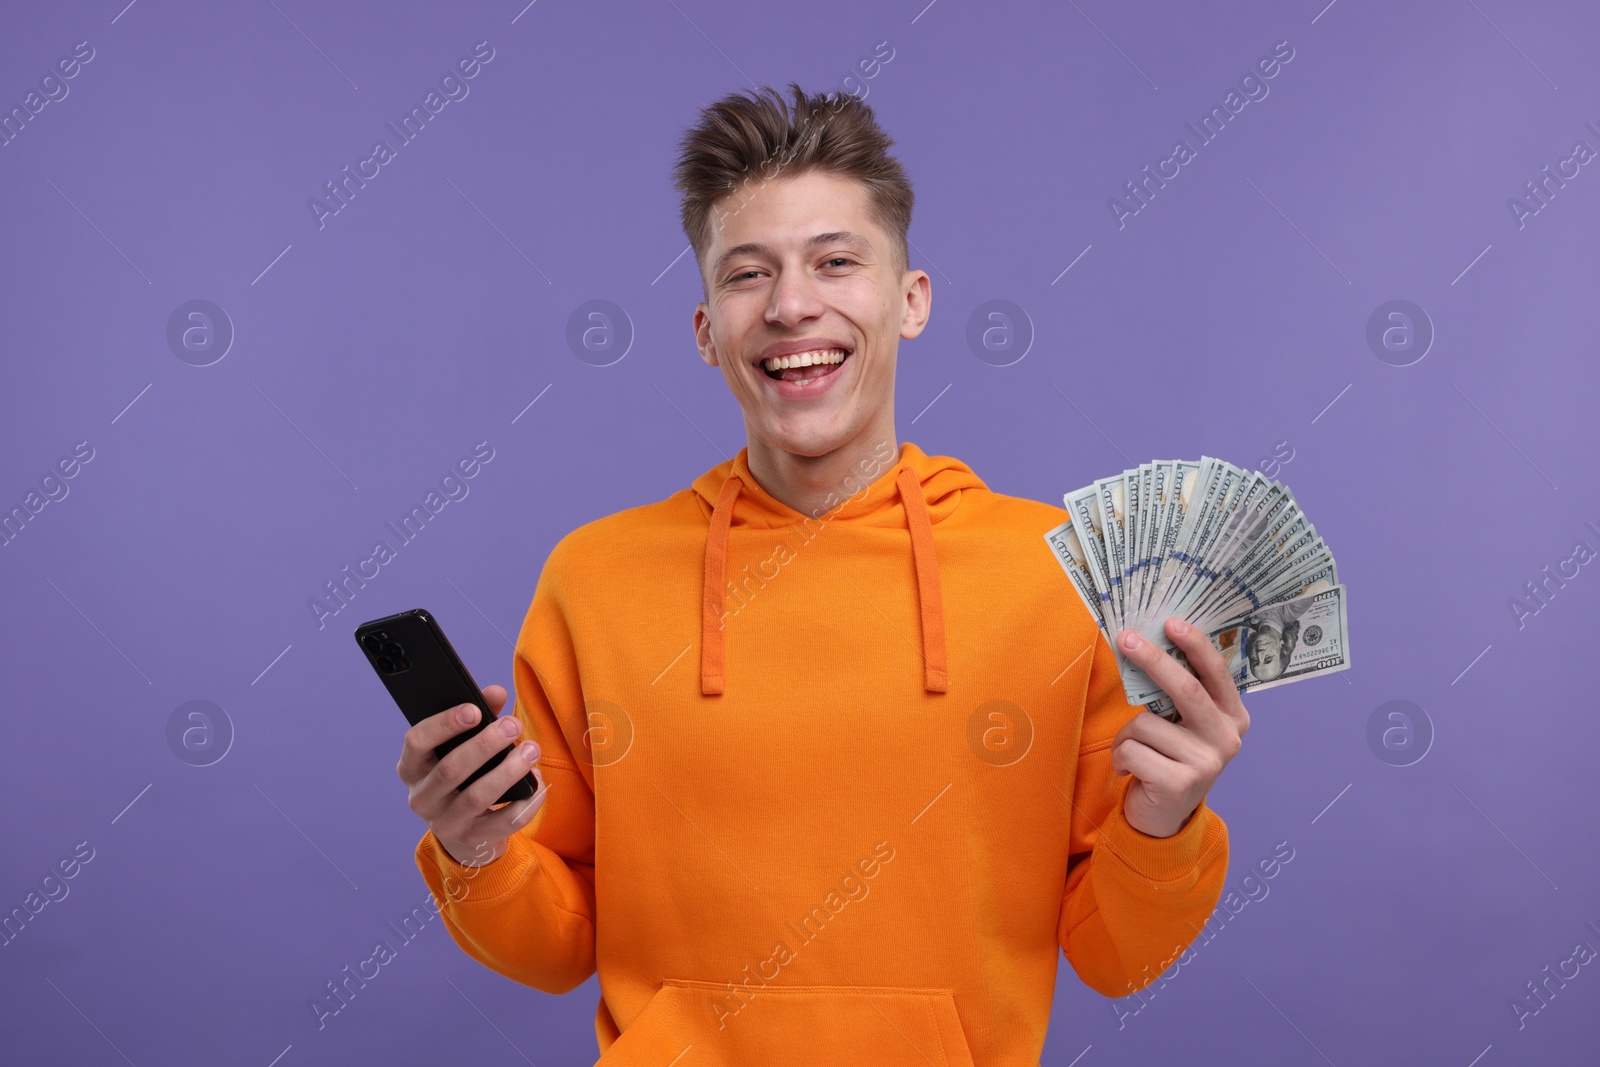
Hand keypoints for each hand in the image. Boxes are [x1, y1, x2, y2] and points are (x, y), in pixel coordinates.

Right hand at [397, 684, 547, 867]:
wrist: (465, 832)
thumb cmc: (464, 775)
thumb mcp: (462, 746)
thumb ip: (479, 715)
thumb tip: (495, 693)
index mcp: (412, 767)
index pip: (417, 742)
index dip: (444, 724)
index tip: (473, 710)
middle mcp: (422, 798)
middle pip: (451, 769)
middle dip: (485, 744)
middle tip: (513, 724)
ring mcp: (445, 823)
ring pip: (477, 796)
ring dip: (508, 770)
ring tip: (531, 749)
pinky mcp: (473, 841)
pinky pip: (504, 822)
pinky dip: (526, 801)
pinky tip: (539, 781)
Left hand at [1110, 618, 1249, 837]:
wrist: (1164, 817)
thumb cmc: (1168, 757)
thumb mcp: (1181, 725)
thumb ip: (1177, 694)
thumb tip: (1146, 642)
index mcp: (1233, 716)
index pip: (1216, 673)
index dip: (1194, 644)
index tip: (1171, 622)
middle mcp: (1228, 738)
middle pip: (1186, 689)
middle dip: (1152, 660)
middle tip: (1125, 639)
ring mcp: (1207, 762)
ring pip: (1146, 723)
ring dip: (1125, 735)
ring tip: (1133, 752)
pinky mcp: (1181, 783)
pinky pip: (1132, 749)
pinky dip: (1120, 757)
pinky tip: (1132, 772)